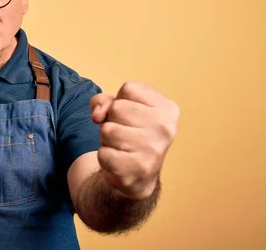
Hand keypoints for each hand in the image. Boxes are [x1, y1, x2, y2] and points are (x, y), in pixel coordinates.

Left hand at [90, 82, 179, 199]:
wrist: (137, 176)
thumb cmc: (129, 134)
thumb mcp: (119, 109)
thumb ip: (103, 100)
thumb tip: (98, 115)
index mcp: (167, 109)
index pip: (129, 89)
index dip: (120, 101)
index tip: (130, 116)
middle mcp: (165, 128)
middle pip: (116, 108)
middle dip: (111, 120)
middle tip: (124, 134)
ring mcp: (153, 150)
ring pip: (107, 130)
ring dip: (106, 140)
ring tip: (121, 147)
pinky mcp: (138, 169)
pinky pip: (103, 153)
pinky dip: (105, 157)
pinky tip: (119, 161)